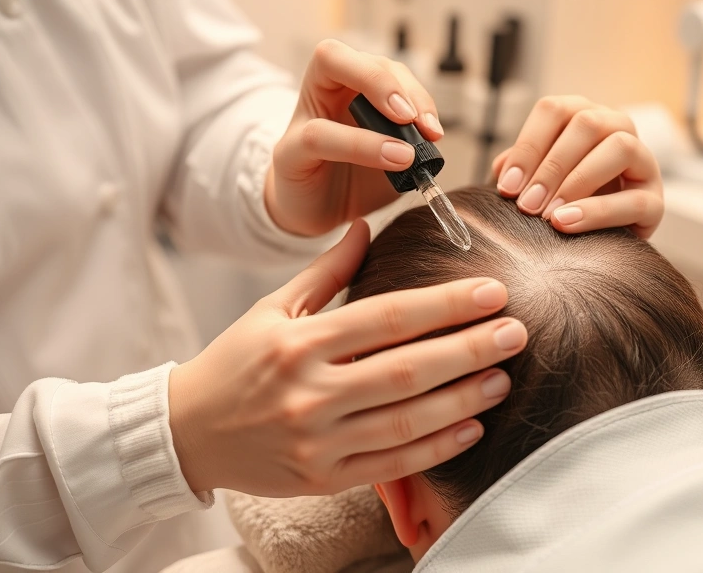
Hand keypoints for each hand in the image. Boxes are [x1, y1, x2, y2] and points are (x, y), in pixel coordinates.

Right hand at [168, 220, 527, 495]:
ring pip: (405, 421)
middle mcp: (309, 392)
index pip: (386, 317)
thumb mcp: (271, 309)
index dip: (445, 304)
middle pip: (406, 370)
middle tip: (515, 331)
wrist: (187, 431)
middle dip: (468, 350)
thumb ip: (325, 272)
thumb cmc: (234, 362)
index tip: (491, 291)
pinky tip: (471, 427)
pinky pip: (391, 464)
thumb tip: (367, 226)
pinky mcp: (323, 477)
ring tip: (503, 377)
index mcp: (298, 342)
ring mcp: (317, 440)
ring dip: (462, 400)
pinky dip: (435, 448)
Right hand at [266, 39, 443, 236]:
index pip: (384, 66)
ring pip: (330, 65)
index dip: (414, 89)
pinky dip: (360, 145)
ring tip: (406, 145)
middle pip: (356, 55)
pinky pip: (319, 134)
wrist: (316, 212)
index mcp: (355, 88)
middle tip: (415, 120)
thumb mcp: (392, 159)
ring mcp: (305, 113)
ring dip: (376, 94)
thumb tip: (433, 139)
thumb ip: (412, 142)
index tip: (433, 128)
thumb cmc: (354, 179)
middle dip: (391, 81)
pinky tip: (392, 160)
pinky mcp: (289, 149)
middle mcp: (327, 88)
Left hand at [492, 96, 663, 238]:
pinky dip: (596, 211)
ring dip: (577, 180)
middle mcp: (618, 128)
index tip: (507, 184)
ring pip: (620, 147)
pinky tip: (567, 223)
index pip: (555, 110)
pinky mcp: (656, 201)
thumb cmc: (567, 202)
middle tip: (526, 203)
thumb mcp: (541, 181)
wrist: (604, 240)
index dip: (528, 146)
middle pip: (586, 124)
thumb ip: (523, 170)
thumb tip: (501, 169)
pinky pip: (633, 199)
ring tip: (549, 214)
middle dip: (550, 166)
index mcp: (585, 115)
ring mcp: (643, 162)